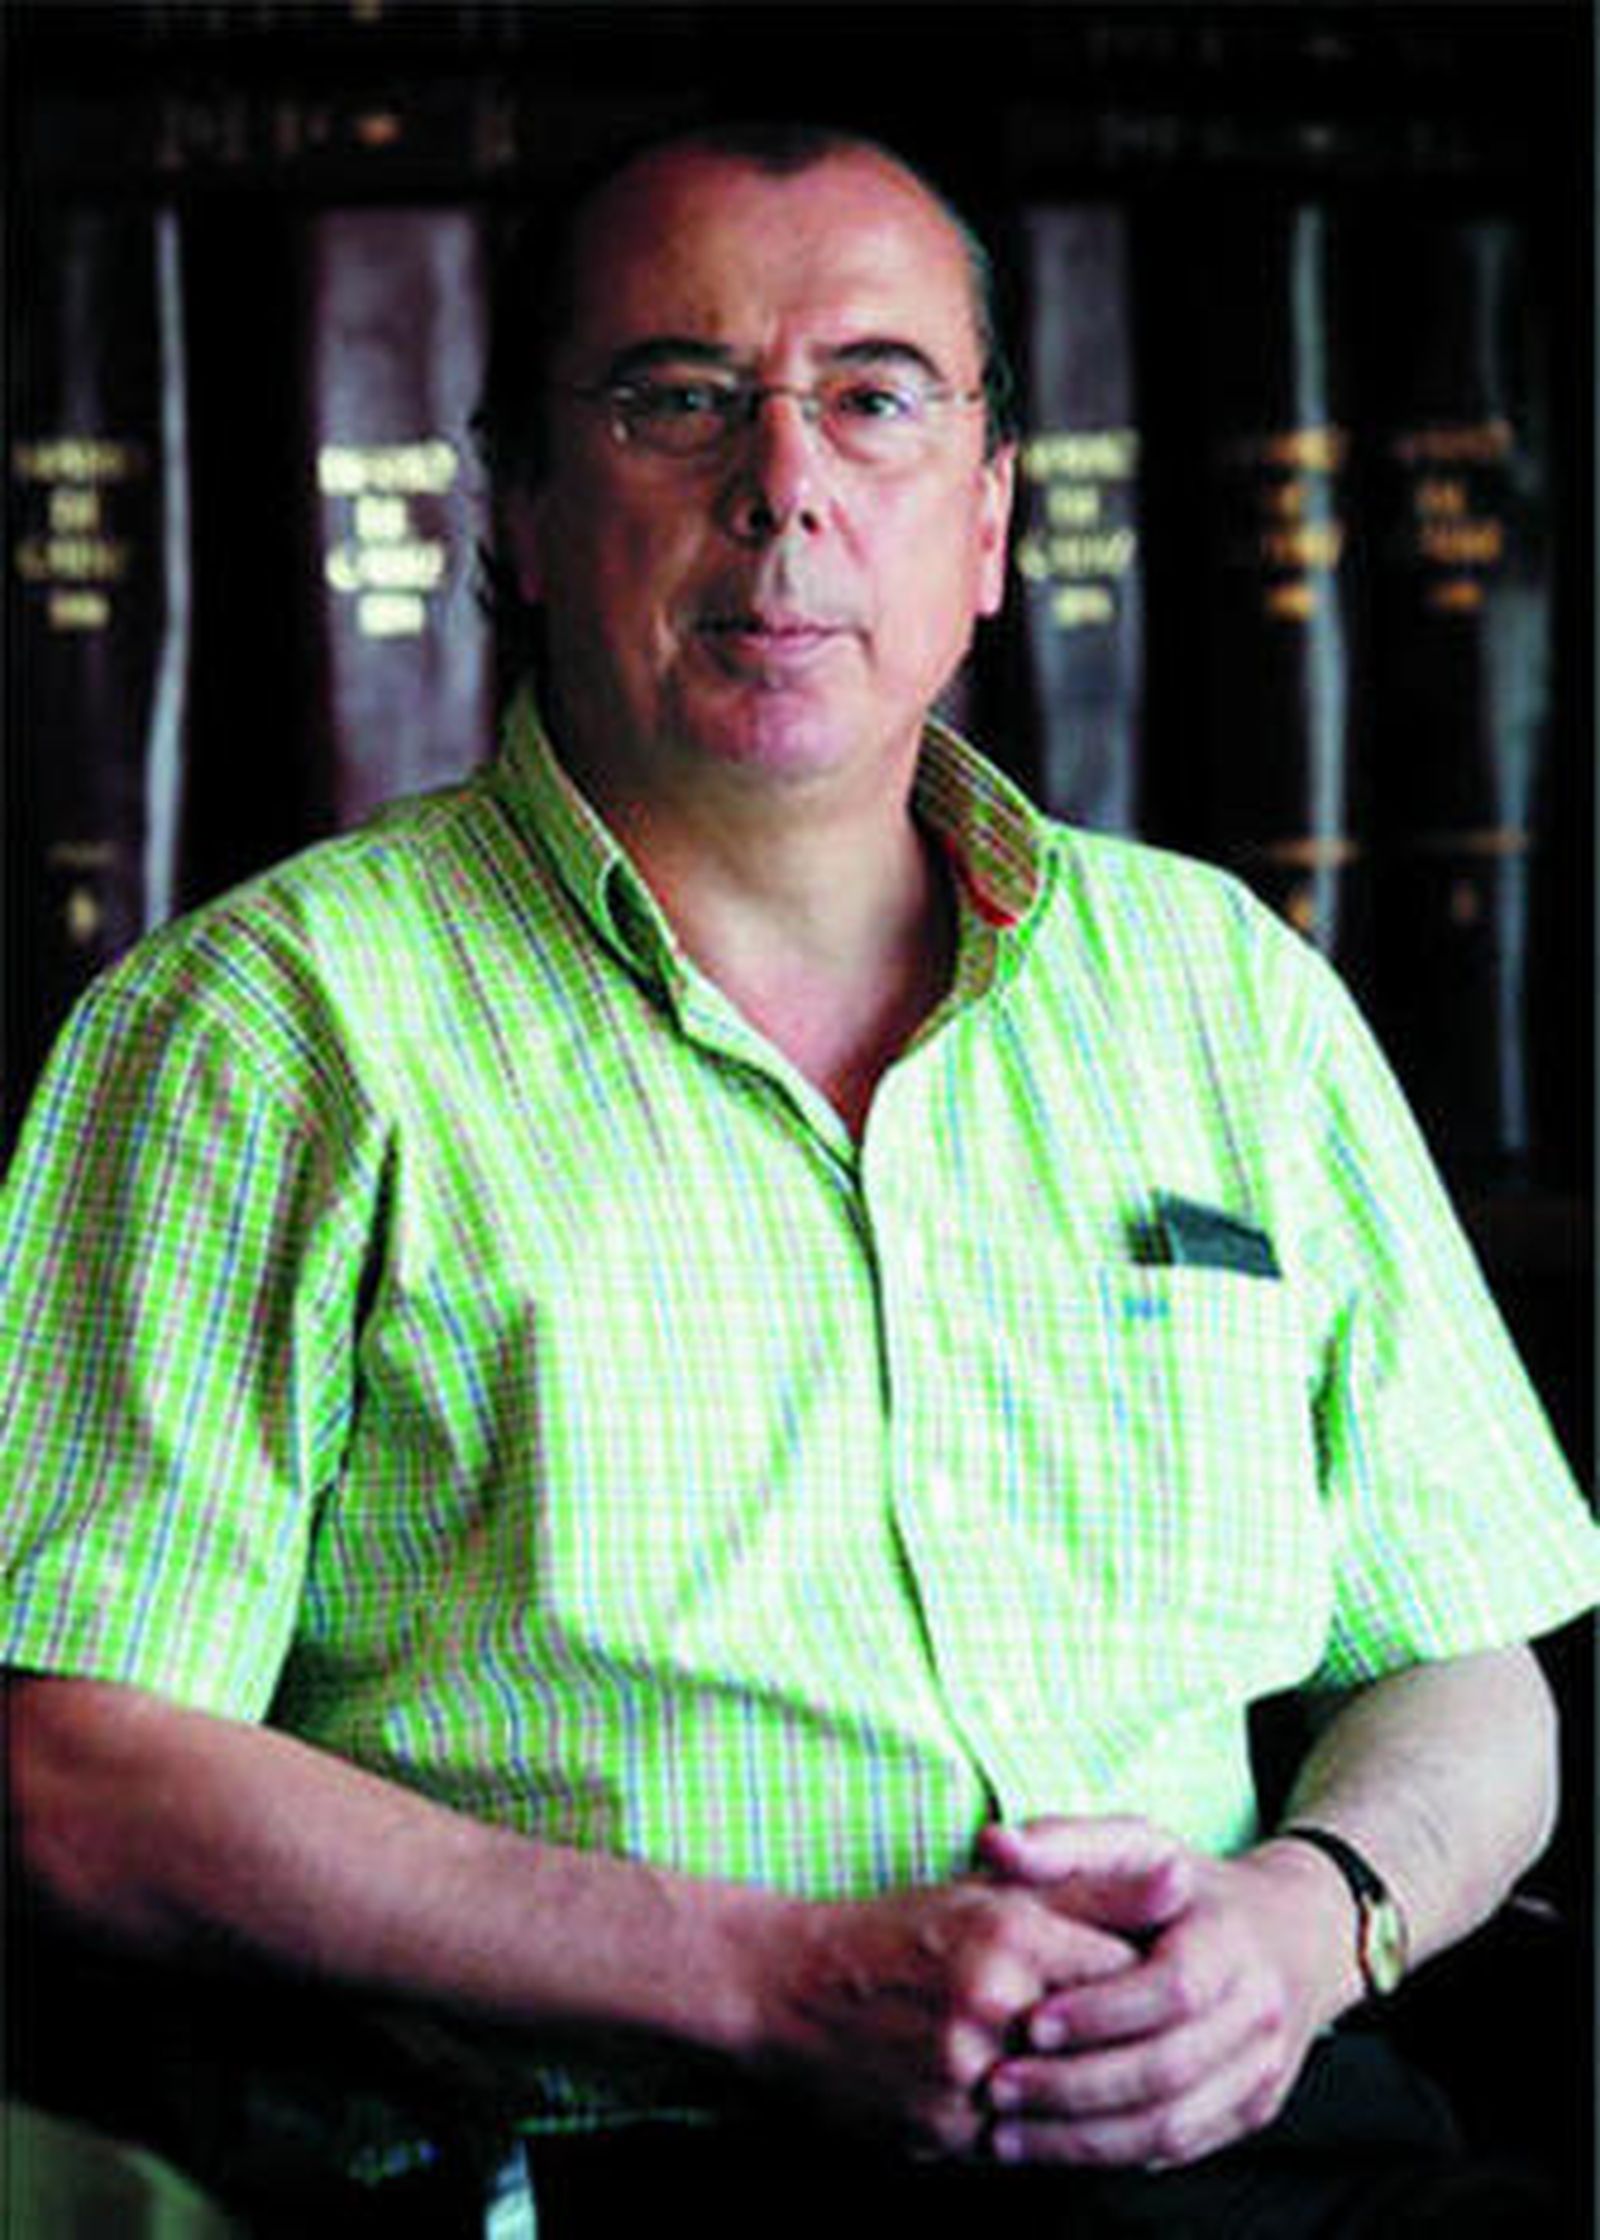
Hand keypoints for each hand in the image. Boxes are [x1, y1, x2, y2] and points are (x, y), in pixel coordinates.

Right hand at [747, 1871, 1146, 2157]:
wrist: (785, 1989)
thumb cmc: (897, 1933)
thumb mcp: (991, 1892)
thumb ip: (1092, 1891)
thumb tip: (1181, 1880)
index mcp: (1008, 1934)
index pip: (1126, 1974)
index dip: (1141, 1982)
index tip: (1144, 1983)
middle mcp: (988, 2004)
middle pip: (1102, 2045)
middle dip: (1116, 2045)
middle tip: (1121, 2037)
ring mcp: (961, 2076)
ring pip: (1065, 2105)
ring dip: (1080, 2097)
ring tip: (1084, 2077)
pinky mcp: (939, 2132)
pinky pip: (1018, 2147)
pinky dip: (1032, 2131)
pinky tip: (1030, 2108)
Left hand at [976, 1818, 1356, 2170]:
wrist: (1294, 1935)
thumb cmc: (1193, 1888)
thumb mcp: (1137, 1846)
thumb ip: (1065, 1843)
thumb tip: (994, 1843)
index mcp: (1230, 1940)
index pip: (1172, 1989)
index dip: (1101, 2011)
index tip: (1032, 2023)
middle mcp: (1257, 2011)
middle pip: (1168, 2069)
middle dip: (1076, 2085)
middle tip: (999, 2086)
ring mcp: (1261, 2069)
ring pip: (1172, 2125)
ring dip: (1084, 2138)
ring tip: (1006, 2134)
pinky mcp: (1251, 2110)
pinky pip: (1180, 2149)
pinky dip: (1112, 2154)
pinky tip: (1053, 2146)